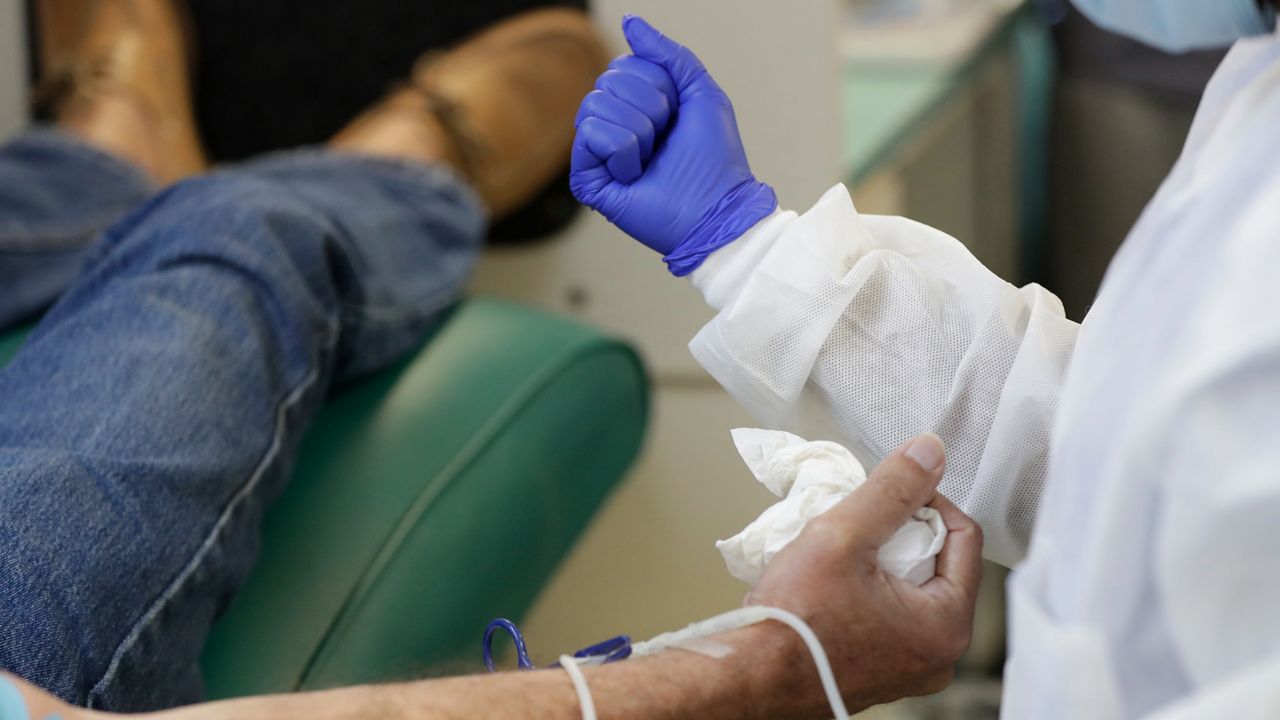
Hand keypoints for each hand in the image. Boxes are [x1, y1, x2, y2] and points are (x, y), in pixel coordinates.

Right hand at [570, 15, 775, 272]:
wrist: (714, 208)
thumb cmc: (714, 159)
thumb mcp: (699, 92)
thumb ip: (667, 53)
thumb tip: (631, 22)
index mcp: (639, 105)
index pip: (626, 65)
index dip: (659, 86)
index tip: (677, 117)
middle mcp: (615, 125)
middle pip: (608, 80)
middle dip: (649, 107)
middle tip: (665, 140)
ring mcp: (598, 151)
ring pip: (595, 103)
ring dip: (637, 131)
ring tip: (651, 159)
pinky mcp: (587, 175)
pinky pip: (588, 132)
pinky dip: (623, 150)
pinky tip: (634, 173)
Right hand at [747, 434, 983, 716]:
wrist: (750, 677)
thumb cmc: (795, 622)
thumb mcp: (844, 536)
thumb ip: (892, 490)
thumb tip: (928, 453)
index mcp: (945, 626)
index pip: (963, 537)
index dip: (926, 501)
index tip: (888, 492)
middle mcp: (937, 656)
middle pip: (938, 565)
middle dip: (901, 534)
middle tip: (859, 524)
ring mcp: (907, 668)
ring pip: (911, 590)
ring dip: (881, 561)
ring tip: (841, 552)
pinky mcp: (878, 672)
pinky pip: (888, 616)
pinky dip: (867, 591)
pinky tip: (832, 583)